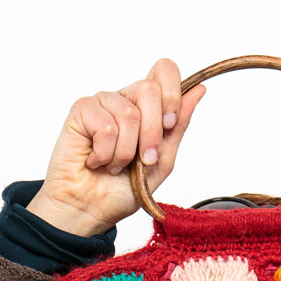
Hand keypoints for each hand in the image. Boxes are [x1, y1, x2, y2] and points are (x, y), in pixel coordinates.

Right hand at [27, 59, 204, 236]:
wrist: (92, 210)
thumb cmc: (122, 190)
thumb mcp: (161, 162)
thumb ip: (177, 127)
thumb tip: (198, 90)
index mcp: (146, 108)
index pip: (164, 71)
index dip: (172, 92)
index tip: (170, 124)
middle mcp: (125, 99)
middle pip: (150, 88)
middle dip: (152, 132)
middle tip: (143, 159)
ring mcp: (103, 102)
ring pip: (129, 114)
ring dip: (126, 152)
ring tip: (114, 165)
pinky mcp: (82, 110)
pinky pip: (106, 126)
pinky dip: (105, 153)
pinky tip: (96, 160)